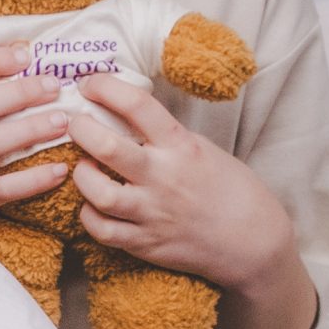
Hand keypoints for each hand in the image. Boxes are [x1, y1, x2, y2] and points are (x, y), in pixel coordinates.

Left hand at [69, 76, 292, 288]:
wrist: (253, 241)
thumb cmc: (231, 189)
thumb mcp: (203, 148)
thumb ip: (166, 135)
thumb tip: (125, 116)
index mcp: (180, 145)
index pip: (137, 104)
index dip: (105, 87)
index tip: (90, 84)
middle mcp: (164, 177)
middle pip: (107, 147)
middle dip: (80, 129)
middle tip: (75, 125)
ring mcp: (153, 212)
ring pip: (97, 193)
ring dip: (81, 176)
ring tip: (82, 168)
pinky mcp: (146, 243)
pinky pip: (102, 230)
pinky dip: (88, 215)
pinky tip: (92, 205)